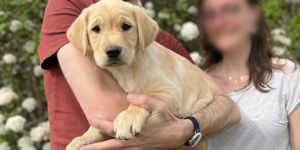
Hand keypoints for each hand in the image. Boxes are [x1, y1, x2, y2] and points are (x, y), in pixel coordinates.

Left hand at [80, 93, 194, 149]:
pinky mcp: (138, 148)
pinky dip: (114, 149)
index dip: (100, 123)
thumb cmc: (167, 120)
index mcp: (134, 131)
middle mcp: (132, 142)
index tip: (90, 117)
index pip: (113, 128)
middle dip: (95, 147)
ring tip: (90, 149)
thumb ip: (143, 101)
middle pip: (110, 146)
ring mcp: (135, 147)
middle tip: (81, 148)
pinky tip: (108, 147)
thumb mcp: (158, 107)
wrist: (178, 136)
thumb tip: (129, 96)